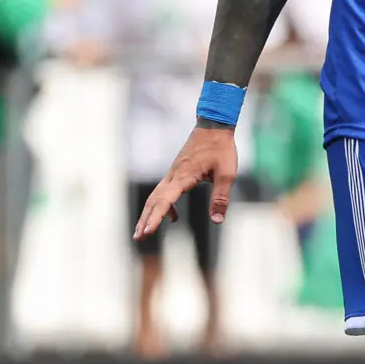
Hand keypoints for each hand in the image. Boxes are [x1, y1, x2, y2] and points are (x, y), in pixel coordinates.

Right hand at [135, 119, 239, 235]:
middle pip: (154, 200)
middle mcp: (174, 175)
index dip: (156, 218)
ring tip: (144, 231)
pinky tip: (172, 216)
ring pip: (156, 195)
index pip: (166, 201)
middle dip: (145, 219)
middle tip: (138, 238)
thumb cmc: (221, 148)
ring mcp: (173, 172)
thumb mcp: (227, 173)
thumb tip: (217, 220)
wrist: (214, 125)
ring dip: (149, 213)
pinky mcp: (177, 171)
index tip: (147, 232)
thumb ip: (220, 197)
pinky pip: (164, 190)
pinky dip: (163, 205)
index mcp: (184, 176)